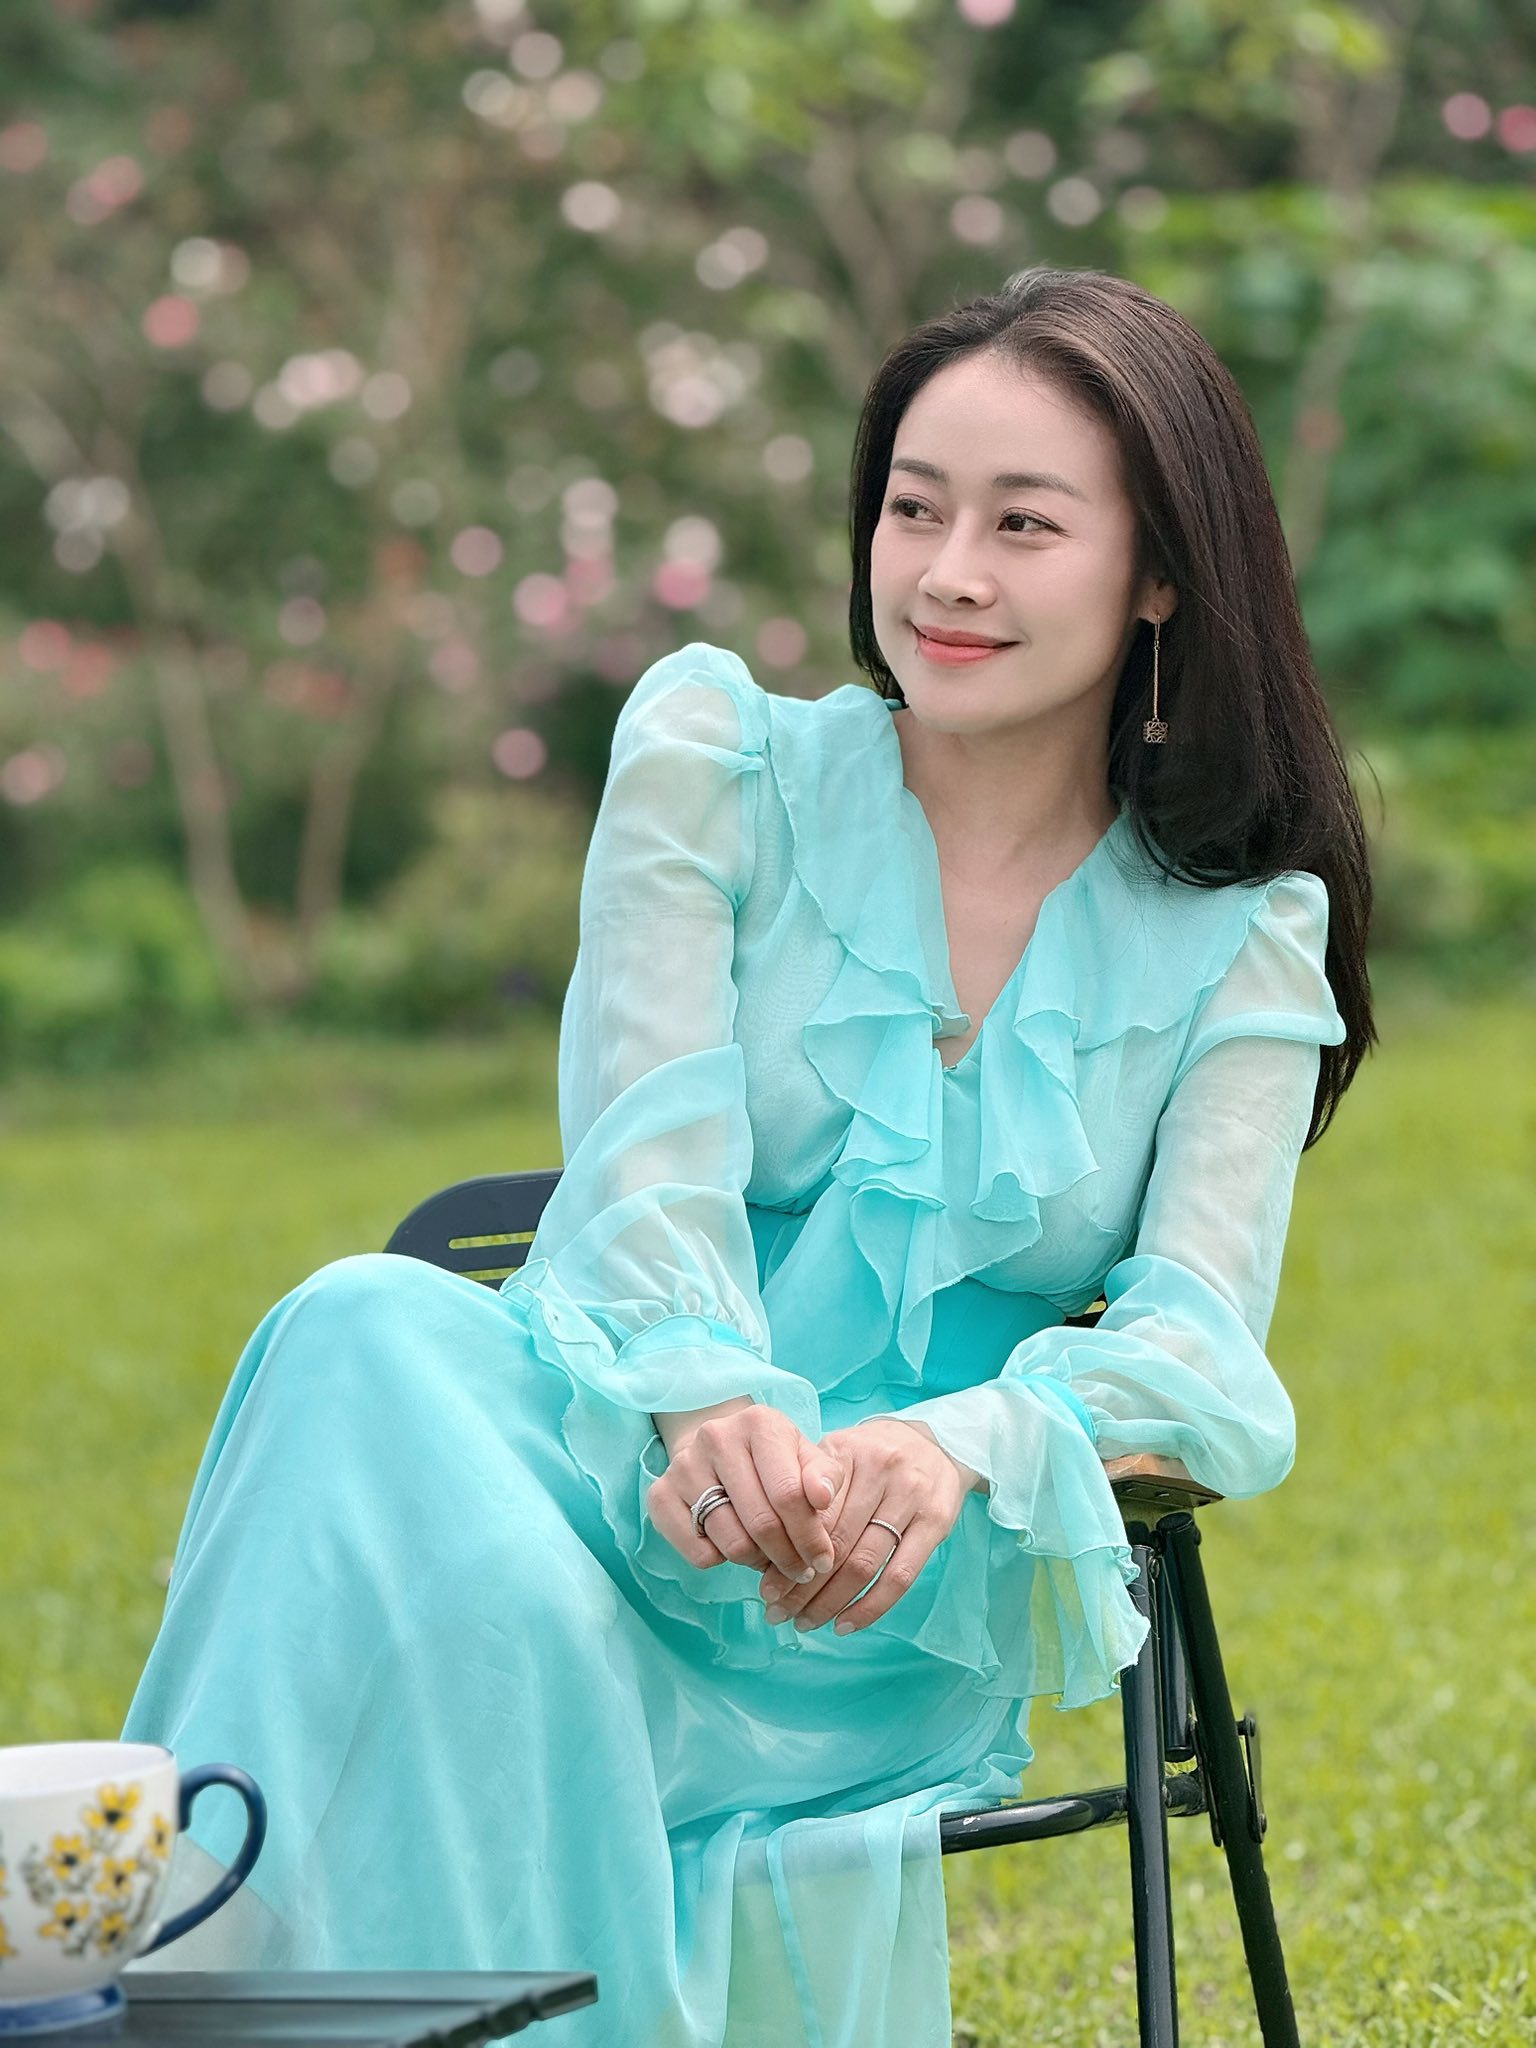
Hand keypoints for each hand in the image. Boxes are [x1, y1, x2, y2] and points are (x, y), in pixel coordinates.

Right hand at [645, 1403, 846, 1585]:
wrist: (719, 1447)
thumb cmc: (773, 1459)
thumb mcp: (806, 1458)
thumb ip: (825, 1476)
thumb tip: (822, 1497)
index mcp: (759, 1424)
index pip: (789, 1495)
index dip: (811, 1536)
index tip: (823, 1560)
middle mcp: (716, 1437)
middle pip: (761, 1523)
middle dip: (789, 1557)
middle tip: (801, 1570)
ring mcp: (683, 1466)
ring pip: (732, 1543)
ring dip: (758, 1562)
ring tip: (770, 1557)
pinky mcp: (659, 1494)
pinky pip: (699, 1553)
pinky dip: (722, 1561)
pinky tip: (734, 1544)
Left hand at [754, 1416, 978, 1636]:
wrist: (934, 1443)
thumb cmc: (871, 1457)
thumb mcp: (837, 1455)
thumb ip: (806, 1491)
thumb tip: (768, 1549)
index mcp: (846, 1452)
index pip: (810, 1514)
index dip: (785, 1555)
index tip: (765, 1588)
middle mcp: (879, 1470)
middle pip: (834, 1542)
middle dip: (801, 1586)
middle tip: (778, 1613)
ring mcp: (910, 1496)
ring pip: (863, 1563)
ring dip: (830, 1602)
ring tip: (806, 1622)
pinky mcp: (935, 1522)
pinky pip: (899, 1575)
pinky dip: (870, 1607)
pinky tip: (845, 1624)